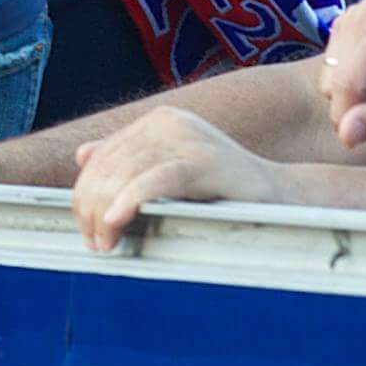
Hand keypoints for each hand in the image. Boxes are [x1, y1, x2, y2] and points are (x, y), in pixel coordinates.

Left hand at [68, 107, 285, 251]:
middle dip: (91, 207)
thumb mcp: (172, 169)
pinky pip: (156, 179)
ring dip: (105, 212)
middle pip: (110, 166)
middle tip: (93, 243)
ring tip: (105, 242)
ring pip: (126, 173)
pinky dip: (129, 199)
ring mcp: (187, 138)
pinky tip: (114, 220)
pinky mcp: (204, 160)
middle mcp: (168, 122)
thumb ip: (131, 159)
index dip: (85, 193)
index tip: (85, 229)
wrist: (283, 197)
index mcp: (157, 122)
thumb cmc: (226, 191)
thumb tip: (82, 155)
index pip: (104, 157)